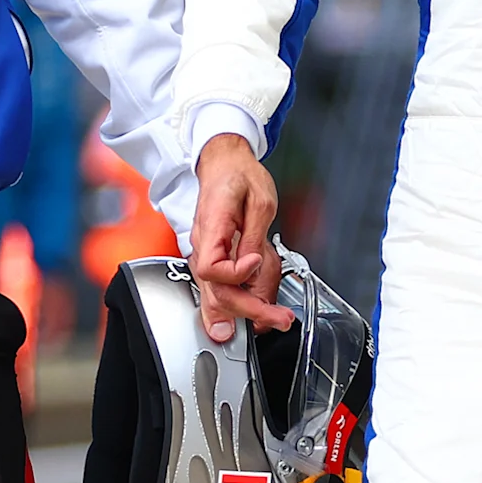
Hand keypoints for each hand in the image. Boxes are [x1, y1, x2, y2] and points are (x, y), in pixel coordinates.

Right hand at [188, 132, 292, 341]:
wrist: (225, 164)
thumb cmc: (240, 177)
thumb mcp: (260, 201)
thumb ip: (255, 237)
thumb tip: (252, 265)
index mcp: (212, 228)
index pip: (211, 269)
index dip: (236, 273)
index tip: (257, 261)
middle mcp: (203, 246)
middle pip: (215, 292)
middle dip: (249, 310)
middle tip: (279, 317)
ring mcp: (206, 254)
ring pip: (217, 296)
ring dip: (246, 311)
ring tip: (275, 316)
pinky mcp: (214, 258)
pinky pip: (222, 288)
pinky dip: (241, 301)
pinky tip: (260, 307)